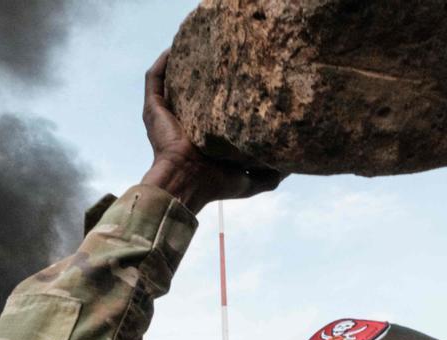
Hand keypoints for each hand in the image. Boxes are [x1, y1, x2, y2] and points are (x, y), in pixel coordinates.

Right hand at [140, 51, 282, 212]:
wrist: (186, 182)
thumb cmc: (215, 184)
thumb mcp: (249, 181)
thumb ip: (269, 175)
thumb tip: (292, 166)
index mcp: (203, 138)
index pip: (214, 112)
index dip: (228, 97)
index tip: (248, 84)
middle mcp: (184, 124)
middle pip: (193, 92)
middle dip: (206, 76)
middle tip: (228, 60)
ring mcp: (166, 115)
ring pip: (172, 81)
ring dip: (182, 64)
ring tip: (199, 48)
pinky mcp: (154, 109)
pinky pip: (154, 79)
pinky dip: (162, 63)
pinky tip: (173, 49)